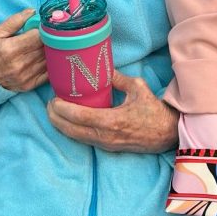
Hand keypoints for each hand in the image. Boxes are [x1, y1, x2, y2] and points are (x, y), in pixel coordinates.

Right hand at [0, 9, 45, 91]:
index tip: (43, 27)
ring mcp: (24, 76)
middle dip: (49, 40)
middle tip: (48, 35)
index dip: (43, 30)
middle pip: (45, 48)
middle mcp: (18, 64)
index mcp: (10, 48)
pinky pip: (48, 74)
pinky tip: (47, 59)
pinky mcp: (29, 85)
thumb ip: (15, 21)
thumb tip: (32, 11)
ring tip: (47, 46)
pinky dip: (51, 65)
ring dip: (51, 52)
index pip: (38, 36)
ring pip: (48, 60)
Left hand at [47, 70, 178, 151]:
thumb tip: (101, 68)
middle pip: (72, 130)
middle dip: (56, 118)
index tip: (53, 99)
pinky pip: (85, 140)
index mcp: (112, 121)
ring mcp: (106, 144)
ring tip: (53, 112)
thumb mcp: (137, 88)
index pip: (79, 117)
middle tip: (48, 105)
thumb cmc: (154, 110)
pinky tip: (68, 122)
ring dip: (62, 126)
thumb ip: (117, 78)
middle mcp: (106, 136)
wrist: (167, 134)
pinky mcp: (108, 147)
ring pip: (76, 137)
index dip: (62, 109)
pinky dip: (72, 131)